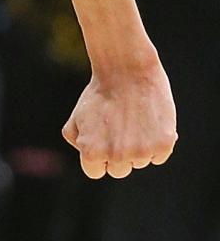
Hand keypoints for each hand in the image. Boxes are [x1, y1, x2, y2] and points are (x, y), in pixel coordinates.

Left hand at [62, 56, 176, 178]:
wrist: (125, 68)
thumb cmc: (100, 92)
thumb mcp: (77, 115)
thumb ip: (77, 140)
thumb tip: (88, 157)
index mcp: (93, 153)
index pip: (95, 172)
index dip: (98, 155)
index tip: (102, 138)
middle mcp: (118, 157)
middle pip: (119, 171)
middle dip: (118, 153)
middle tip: (119, 127)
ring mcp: (141, 152)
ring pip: (140, 162)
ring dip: (138, 147)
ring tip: (133, 119)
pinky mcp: (163, 144)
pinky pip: (159, 156)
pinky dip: (156, 142)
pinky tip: (149, 121)